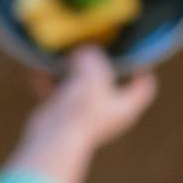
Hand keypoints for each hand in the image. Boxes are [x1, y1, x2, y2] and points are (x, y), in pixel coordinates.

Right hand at [33, 47, 156, 148]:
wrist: (54, 138)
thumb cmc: (81, 107)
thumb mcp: (92, 72)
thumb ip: (92, 57)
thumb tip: (84, 52)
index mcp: (126, 107)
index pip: (144, 86)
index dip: (141, 68)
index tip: (129, 51)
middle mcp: (109, 113)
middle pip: (110, 84)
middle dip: (98, 64)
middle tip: (89, 45)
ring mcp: (85, 116)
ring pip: (81, 88)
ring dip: (70, 71)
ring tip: (59, 54)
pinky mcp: (64, 118)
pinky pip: (58, 95)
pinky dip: (49, 82)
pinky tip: (38, 68)